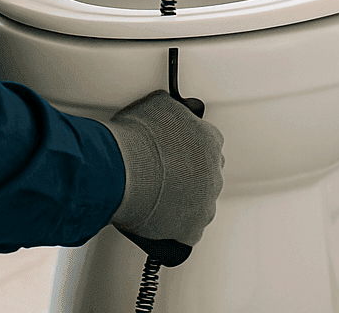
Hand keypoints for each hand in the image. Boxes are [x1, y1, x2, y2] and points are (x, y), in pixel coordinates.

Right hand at [104, 90, 224, 246]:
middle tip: (159, 176)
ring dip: (180, 202)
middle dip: (185, 176)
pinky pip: (185, 232)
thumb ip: (172, 110)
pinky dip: (172, 229)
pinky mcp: (192, 230)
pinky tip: (154, 222)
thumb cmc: (136, 137)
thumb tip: (169, 107)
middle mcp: (214, 173)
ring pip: (197, 205)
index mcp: (210, 141)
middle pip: (204, 176)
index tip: (172, 151)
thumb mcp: (157, 106)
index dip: (187, 148)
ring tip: (152, 200)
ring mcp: (205, 203)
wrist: (124, 170)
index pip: (207, 145)